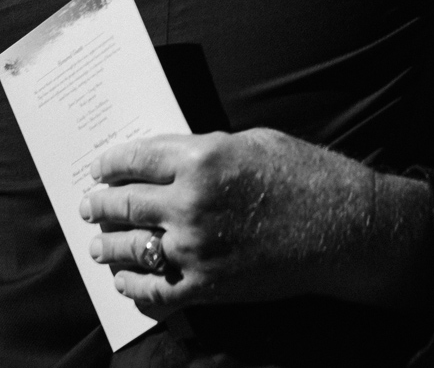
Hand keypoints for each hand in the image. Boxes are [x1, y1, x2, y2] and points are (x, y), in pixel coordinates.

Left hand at [79, 128, 433, 317]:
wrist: (344, 227)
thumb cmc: (306, 176)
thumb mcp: (252, 142)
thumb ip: (205, 150)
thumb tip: (169, 161)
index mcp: (201, 158)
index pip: (134, 159)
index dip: (110, 164)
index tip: (99, 168)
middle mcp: (190, 203)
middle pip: (124, 203)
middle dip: (100, 204)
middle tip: (89, 206)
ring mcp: (196, 248)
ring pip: (130, 249)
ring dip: (108, 247)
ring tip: (99, 246)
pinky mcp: (208, 286)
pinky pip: (154, 293)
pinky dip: (133, 289)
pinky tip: (125, 282)